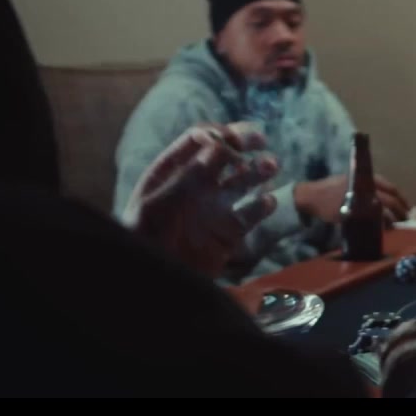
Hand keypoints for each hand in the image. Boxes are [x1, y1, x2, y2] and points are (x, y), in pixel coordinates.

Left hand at [122, 122, 279, 276]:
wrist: (154, 281)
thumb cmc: (144, 240)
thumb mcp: (155, 206)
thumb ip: (186, 177)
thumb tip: (215, 146)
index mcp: (173, 172)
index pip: (198, 139)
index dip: (217, 135)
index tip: (231, 141)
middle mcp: (197, 185)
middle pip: (225, 154)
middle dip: (243, 142)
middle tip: (260, 140)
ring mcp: (214, 207)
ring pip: (243, 180)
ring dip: (258, 170)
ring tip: (271, 165)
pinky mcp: (229, 232)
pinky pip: (252, 214)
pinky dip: (263, 206)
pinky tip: (267, 202)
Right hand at [295, 174, 410, 225]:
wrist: (314, 195)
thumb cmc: (334, 188)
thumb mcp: (353, 180)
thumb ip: (370, 187)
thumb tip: (388, 200)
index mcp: (368, 178)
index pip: (392, 189)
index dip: (402, 200)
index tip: (408, 208)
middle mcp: (365, 187)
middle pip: (391, 200)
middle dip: (401, 211)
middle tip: (406, 219)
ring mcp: (359, 199)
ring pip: (383, 210)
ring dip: (392, 219)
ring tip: (395, 225)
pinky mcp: (352, 211)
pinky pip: (370, 220)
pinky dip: (378, 225)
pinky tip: (382, 229)